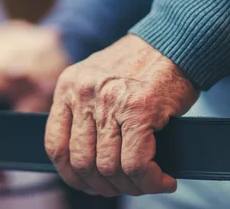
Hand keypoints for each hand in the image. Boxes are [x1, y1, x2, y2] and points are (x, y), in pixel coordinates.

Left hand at [45, 34, 198, 196]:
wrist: (174, 42)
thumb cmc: (139, 67)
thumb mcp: (97, 79)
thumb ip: (84, 110)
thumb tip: (83, 163)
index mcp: (68, 86)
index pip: (55, 145)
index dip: (70, 174)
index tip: (87, 183)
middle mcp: (84, 92)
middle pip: (82, 162)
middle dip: (103, 185)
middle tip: (122, 187)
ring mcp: (110, 101)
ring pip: (109, 167)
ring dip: (131, 186)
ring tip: (146, 183)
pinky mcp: (139, 109)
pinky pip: (136, 163)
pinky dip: (150, 180)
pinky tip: (162, 179)